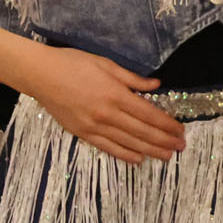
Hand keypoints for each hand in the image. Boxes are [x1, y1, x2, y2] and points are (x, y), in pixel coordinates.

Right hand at [27, 48, 183, 164]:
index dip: (167, 124)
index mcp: (116, 94)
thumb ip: (132, 78)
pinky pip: (108, 148)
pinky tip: (138, 159)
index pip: (149, 114)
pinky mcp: (83, 134)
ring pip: (129, 143)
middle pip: (142, 132)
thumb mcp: (106, 64)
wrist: (41, 75)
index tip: (180, 130)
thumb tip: (156, 84)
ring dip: (150, 151)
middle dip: (164, 140)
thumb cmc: (73, 63)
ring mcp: (94, 126)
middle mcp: (108, 113)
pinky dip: (125, 155)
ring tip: (167, 156)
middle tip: (180, 146)